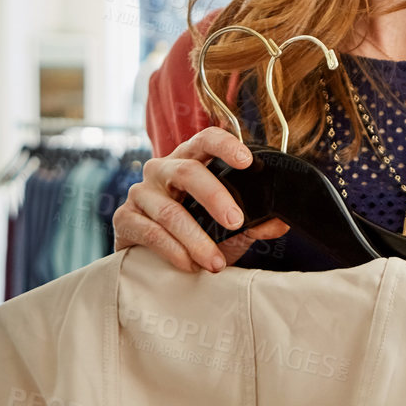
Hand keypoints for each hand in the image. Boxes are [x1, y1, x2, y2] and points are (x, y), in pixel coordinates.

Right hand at [111, 126, 288, 273]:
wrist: (158, 262)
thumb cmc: (197, 233)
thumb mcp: (231, 229)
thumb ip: (256, 224)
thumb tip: (281, 223)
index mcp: (190, 160)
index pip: (206, 140)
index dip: (225, 145)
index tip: (247, 161)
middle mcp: (162, 170)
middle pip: (187, 171)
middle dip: (215, 197)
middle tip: (236, 221)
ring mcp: (141, 192)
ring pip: (171, 211)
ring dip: (197, 240)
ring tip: (215, 263)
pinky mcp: (124, 218)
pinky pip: (151, 233)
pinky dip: (174, 251)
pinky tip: (189, 264)